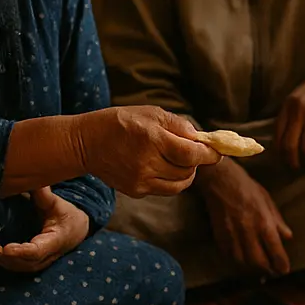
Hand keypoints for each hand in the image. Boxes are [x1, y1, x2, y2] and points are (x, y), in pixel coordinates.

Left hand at [0, 187, 88, 272]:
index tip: (6, 248)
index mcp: (54, 241)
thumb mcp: (58, 205)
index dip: (21, 251)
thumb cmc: (67, 216)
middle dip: (3, 257)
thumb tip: (33, 181)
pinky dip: (0, 260)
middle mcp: (46, 256)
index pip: (36, 251)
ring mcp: (38, 262)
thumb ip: (45, 195)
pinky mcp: (30, 262)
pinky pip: (14, 265)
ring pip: (17, 266)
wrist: (76, 230)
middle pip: (23, 262)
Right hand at [73, 106, 220, 197]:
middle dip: (196, 161)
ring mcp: (141, 180)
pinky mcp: (136, 191)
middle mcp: (146, 163)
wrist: (86, 143)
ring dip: (186, 172)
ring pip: (179, 184)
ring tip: (177, 159)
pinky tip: (161, 166)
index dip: (209, 154)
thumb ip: (179, 126)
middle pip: (188, 170)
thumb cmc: (120, 122)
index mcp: (151, 139)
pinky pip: (165, 188)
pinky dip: (171, 179)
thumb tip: (202, 139)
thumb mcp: (150, 113)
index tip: (218, 151)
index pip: (191, 154)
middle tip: (192, 151)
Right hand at [199, 159, 292, 276]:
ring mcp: (232, 235)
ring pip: (243, 263)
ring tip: (258, 270)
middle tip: (272, 273)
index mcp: (263, 222)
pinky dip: (237, 262)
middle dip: (267, 271)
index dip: (281, 265)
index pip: (275, 251)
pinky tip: (242, 262)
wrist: (220, 180)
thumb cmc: (247, 188)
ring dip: (251, 269)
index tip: (284, 270)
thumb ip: (277, 221)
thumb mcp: (267, 200)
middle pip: (259, 262)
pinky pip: (229, 256)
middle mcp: (248, 232)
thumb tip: (288, 237)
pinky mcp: (220, 236)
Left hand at [274, 57, 304, 170]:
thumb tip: (283, 140)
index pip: (278, 136)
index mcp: (288, 105)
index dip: (280, 154)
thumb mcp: (301, 96)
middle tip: (298, 168)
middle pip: (290, 145)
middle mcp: (299, 109)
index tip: (285, 162)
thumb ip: (291, 114)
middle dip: (292, 161)